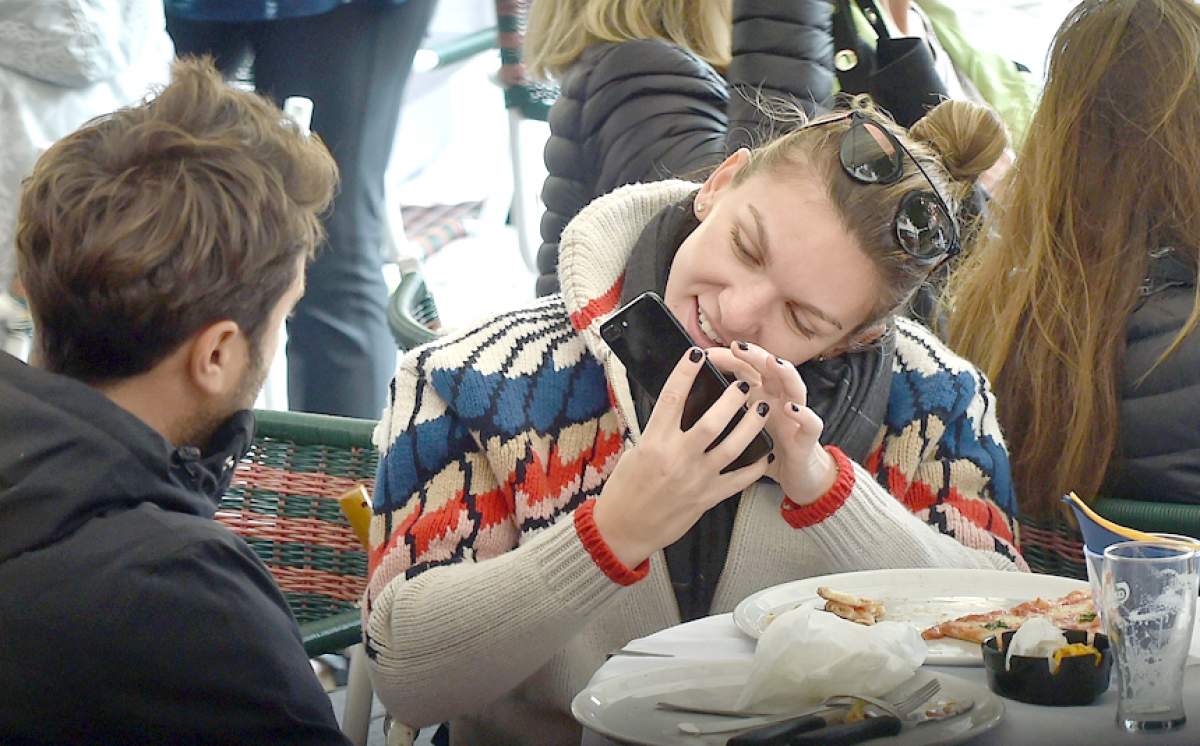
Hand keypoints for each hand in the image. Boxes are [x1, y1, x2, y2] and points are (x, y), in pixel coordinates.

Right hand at [592, 347, 771, 567]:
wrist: (622, 530)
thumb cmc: (624, 490)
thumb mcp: (636, 452)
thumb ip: (659, 432)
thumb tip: (675, 410)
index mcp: (654, 442)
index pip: (671, 399)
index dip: (685, 373)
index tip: (696, 353)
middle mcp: (677, 458)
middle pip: (712, 421)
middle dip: (732, 398)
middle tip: (744, 383)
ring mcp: (696, 479)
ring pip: (732, 447)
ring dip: (750, 425)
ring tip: (762, 409)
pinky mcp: (707, 498)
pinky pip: (738, 480)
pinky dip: (755, 466)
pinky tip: (766, 453)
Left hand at [706, 341, 837, 505]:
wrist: (794, 474)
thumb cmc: (765, 446)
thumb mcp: (740, 427)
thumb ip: (722, 411)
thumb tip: (686, 400)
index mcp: (760, 395)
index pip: (746, 367)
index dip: (728, 358)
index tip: (705, 355)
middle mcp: (779, 400)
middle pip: (770, 369)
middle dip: (755, 355)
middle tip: (738, 347)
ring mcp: (795, 417)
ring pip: (795, 387)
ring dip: (785, 373)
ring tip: (773, 363)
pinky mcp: (806, 438)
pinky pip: (811, 424)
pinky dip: (804, 414)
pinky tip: (791, 409)